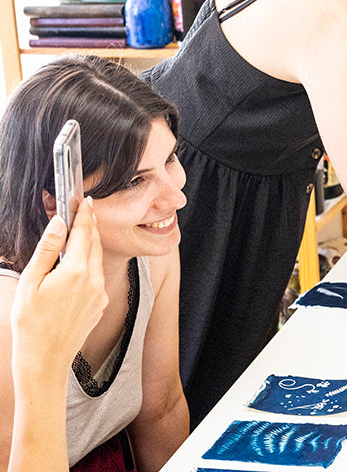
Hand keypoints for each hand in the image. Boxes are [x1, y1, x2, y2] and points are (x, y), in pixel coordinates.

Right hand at [10, 199, 106, 377]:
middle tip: (82, 211)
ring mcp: (100, 294)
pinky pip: (97, 277)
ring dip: (89, 245)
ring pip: (97, 260)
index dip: (84, 214)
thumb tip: (58, 223)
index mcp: (76, 272)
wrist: (45, 360)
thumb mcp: (31, 283)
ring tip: (78, 235)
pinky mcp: (101, 304)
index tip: (84, 200)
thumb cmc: (31, 324)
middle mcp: (94, 281)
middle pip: (94, 244)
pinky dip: (89, 265)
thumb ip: (47, 250)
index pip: (84, 234)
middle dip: (89, 227)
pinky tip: (76, 266)